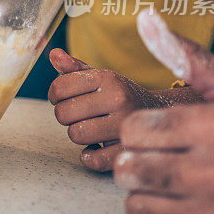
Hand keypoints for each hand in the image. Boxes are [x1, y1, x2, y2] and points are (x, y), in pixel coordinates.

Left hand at [48, 49, 158, 171]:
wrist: (160, 116)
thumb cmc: (119, 96)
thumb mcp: (100, 78)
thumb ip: (74, 68)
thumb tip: (53, 54)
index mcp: (108, 78)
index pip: (59, 87)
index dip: (55, 95)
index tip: (63, 98)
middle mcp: (118, 99)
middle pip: (63, 113)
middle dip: (66, 115)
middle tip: (80, 115)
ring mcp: (125, 126)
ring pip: (75, 135)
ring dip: (78, 134)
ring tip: (92, 128)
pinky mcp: (127, 151)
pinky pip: (93, 159)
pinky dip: (89, 156)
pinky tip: (97, 148)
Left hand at [115, 9, 213, 213]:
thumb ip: (188, 58)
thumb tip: (145, 17)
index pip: (133, 130)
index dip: (141, 132)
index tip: (162, 135)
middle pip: (129, 167)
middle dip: (139, 163)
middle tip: (163, 161)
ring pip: (136, 203)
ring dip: (149, 193)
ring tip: (177, 184)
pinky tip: (193, 209)